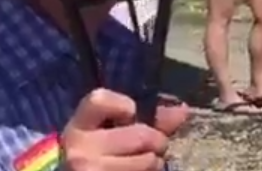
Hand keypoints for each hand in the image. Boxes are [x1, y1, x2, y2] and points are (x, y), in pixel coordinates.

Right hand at [62, 88, 188, 170]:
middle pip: (141, 136)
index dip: (123, 105)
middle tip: (153, 146)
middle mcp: (81, 152)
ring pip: (149, 162)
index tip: (128, 115)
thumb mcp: (110, 129)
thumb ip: (146, 117)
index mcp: (79, 128)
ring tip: (145, 162)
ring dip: (156, 162)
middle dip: (157, 141)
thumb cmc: (96, 151)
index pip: (100, 100)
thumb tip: (182, 110)